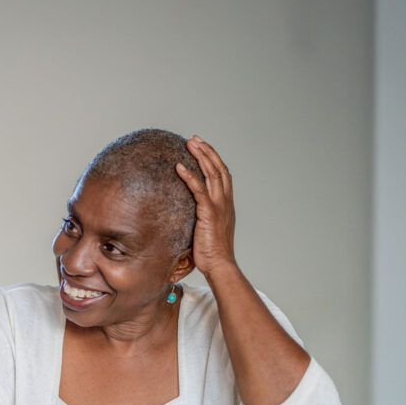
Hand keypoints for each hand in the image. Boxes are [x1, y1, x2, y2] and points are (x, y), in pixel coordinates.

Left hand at [176, 135, 237, 279]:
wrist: (220, 265)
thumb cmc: (211, 252)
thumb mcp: (208, 229)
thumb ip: (202, 216)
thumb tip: (188, 213)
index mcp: (226, 204)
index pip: (223, 175)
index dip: (214, 159)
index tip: (203, 147)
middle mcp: (225, 201)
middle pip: (218, 168)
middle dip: (207, 151)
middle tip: (195, 139)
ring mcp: (219, 206)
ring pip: (212, 174)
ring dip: (201, 156)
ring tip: (189, 144)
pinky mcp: (209, 212)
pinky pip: (198, 189)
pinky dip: (189, 176)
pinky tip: (179, 167)